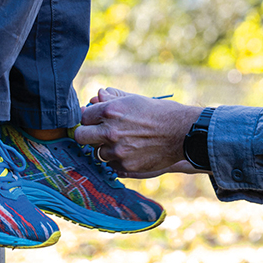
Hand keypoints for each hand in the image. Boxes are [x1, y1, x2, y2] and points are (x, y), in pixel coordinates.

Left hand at [75, 87, 204, 175]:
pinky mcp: (125, 166)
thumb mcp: (134, 100)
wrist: (181, 132)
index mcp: (110, 111)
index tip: (93, 121)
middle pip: (81, 137)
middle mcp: (110, 132)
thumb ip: (112, 98)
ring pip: (97, 153)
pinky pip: (110, 165)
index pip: (83, 117)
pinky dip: (116, 160)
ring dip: (105, 149)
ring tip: (122, 142)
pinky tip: (130, 152)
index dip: (89, 119)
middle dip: (87, 135)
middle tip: (96, 134)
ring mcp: (117, 151)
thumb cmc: (159, 112)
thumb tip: (96, 96)